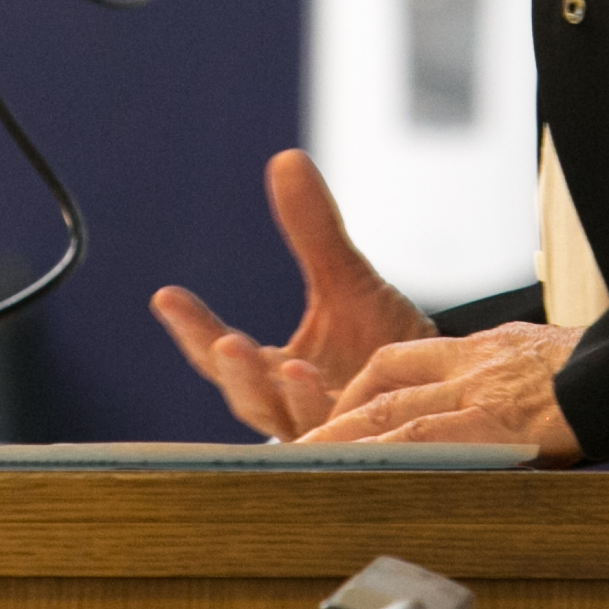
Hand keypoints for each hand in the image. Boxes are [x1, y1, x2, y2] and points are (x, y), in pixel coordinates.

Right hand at [151, 150, 437, 437]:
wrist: (442, 393)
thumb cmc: (382, 345)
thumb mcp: (346, 282)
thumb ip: (313, 232)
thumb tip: (287, 158)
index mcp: (273, 375)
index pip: (222, 354)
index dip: (193, 328)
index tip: (166, 296)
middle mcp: (293, 411)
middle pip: (249, 396)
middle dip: (234, 371)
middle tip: (223, 341)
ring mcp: (330, 435)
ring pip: (297, 425)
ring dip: (290, 399)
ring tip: (289, 366)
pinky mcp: (369, 449)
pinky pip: (350, 442)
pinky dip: (342, 422)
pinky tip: (343, 395)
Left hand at [304, 321, 584, 461]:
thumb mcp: (554, 358)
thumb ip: (521, 377)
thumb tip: (525, 406)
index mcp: (486, 350)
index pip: (407, 362)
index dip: (367, 387)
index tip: (343, 409)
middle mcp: (473, 366)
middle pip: (385, 386)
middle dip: (337, 416)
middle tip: (299, 445)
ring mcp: (479, 393)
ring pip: (392, 415)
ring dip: (343, 440)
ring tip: (303, 465)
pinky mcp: (493, 424)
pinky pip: (425, 442)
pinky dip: (387, 458)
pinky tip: (359, 477)